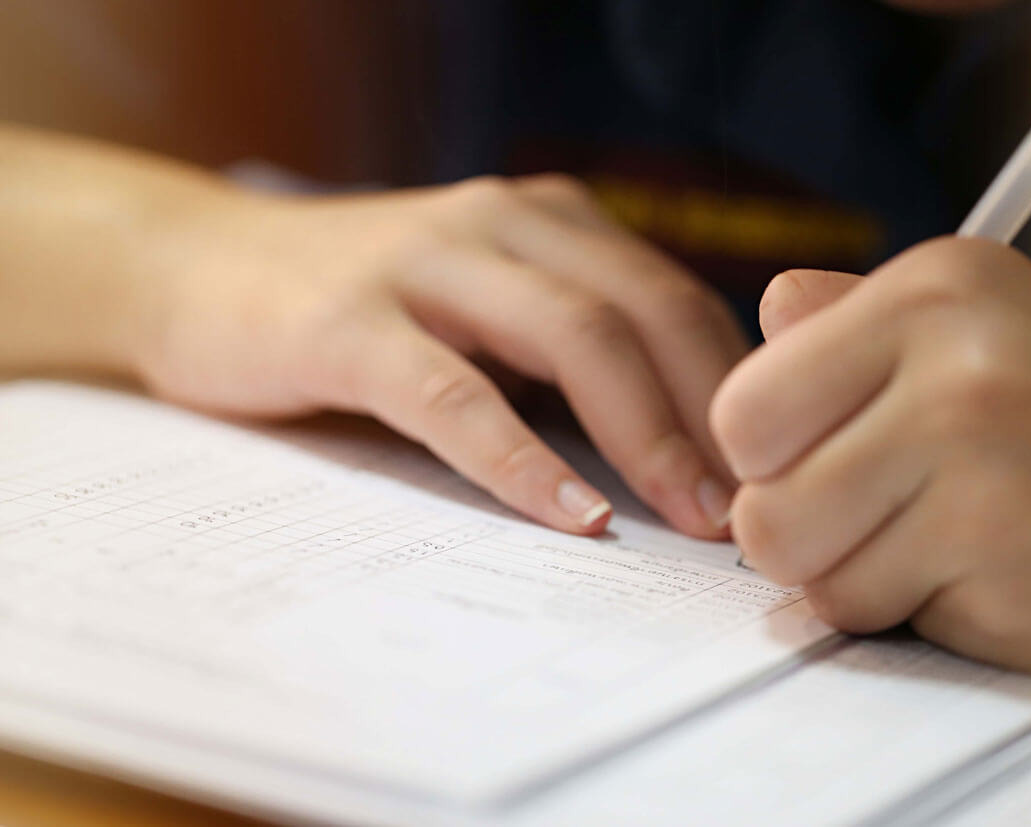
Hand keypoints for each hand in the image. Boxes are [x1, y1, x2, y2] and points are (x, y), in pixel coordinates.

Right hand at [136, 175, 746, 537]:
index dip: (736, 386)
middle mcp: (503, 223)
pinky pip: (457, 395)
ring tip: (690, 517)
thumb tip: (684, 450)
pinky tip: (569, 515)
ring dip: (646, 435)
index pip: (677, 297)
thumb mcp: (485, 307)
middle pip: (646, 312)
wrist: (199, 268)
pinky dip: (521, 460)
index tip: (776, 470)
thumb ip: (568, 350)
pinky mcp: (349, 322)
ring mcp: (424, 264)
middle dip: (713, 415)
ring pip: (573, 340)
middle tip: (752, 510)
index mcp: (551, 222)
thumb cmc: (368, 309)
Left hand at [711, 238, 1030, 673]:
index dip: (759, 453)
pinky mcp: (1020, 587)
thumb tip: (768, 310)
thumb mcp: (976, 310)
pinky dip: (923, 608)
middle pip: (762, 514)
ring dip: (858, 575)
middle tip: (858, 511)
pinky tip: (986, 566)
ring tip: (933, 534)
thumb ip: (852, 315)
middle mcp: (961, 382)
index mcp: (932, 296)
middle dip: (794, 530)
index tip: (804, 455)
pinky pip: (891, 624)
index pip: (742, 410)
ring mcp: (993, 491)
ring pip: (817, 582)